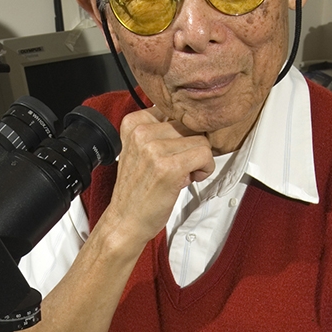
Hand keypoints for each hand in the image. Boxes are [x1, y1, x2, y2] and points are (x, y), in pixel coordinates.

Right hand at [103, 108, 214, 247]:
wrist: (126, 221)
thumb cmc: (138, 189)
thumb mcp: (139, 149)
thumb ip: (159, 130)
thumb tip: (195, 119)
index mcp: (134, 122)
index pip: (176, 110)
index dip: (183, 132)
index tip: (176, 150)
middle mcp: (142, 132)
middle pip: (191, 124)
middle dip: (192, 145)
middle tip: (180, 166)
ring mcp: (154, 148)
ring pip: (202, 139)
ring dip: (200, 159)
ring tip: (183, 174)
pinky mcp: (169, 167)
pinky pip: (205, 154)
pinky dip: (205, 169)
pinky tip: (189, 179)